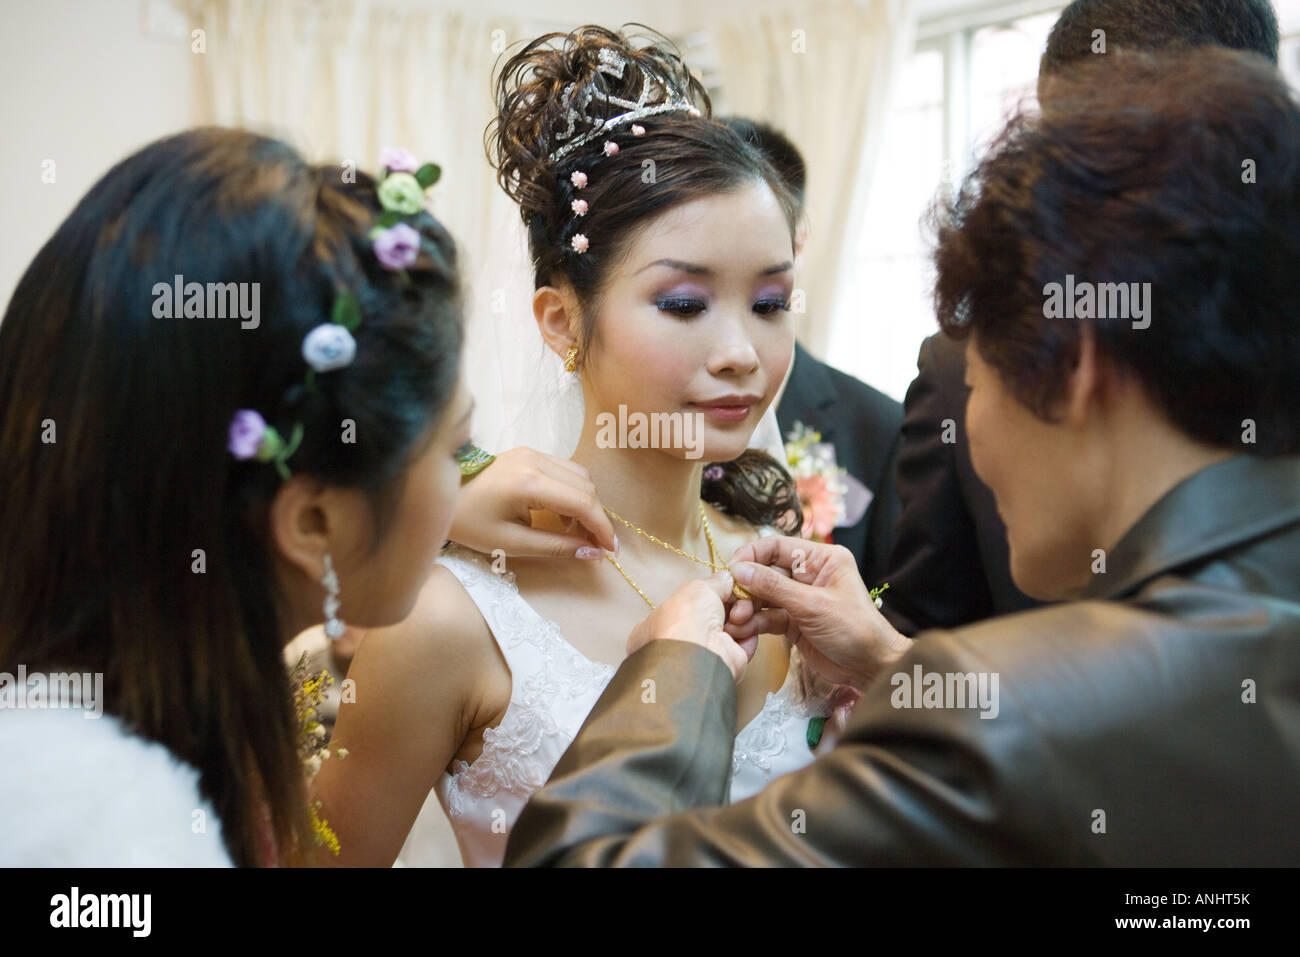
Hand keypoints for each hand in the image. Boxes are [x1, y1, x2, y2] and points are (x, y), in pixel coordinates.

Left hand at [447, 447, 618, 558]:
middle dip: (597, 517)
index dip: (602, 528)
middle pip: (586, 486)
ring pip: (579, 474)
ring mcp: (531, 452)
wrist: (439, 496)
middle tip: (596, 546)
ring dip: (586, 503)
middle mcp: (534, 460)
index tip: (610, 551)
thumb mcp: (511, 544)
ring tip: (577, 532)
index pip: (582, 502)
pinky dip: (573, 491)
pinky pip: (564, 469)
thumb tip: (593, 553)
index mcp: (528, 482)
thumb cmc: (468, 523)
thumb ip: (556, 547)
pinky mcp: (527, 452)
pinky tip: (562, 514)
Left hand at [626, 572, 752, 683]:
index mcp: (661, 623)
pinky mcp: (727, 662)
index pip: (687, 604)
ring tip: (738, 616)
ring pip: (732, 626)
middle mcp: (682, 639)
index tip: (724, 585)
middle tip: (737, 598)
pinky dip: (748, 633)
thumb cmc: (685, 621)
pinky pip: (745, 642)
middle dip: (730, 604)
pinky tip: (743, 629)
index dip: (706, 594)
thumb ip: (714, 582)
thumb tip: (727, 578)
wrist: (699, 655)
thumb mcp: (697, 588)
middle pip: (714, 613)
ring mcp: (705, 652)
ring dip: (740, 616)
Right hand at [725, 537, 910, 690]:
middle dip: (747, 586)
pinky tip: (743, 630)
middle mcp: (808, 575)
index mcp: (821, 559)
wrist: (870, 668)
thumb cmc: (853, 629)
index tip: (731, 569)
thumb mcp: (812, 604)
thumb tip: (739, 570)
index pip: (777, 546)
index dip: (752, 555)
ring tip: (736, 620)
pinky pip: (767, 616)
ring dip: (748, 607)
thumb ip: (773, 587)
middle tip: (731, 601)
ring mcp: (799, 599)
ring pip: (763, 596)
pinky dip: (754, 623)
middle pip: (766, 571)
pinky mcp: (793, 622)